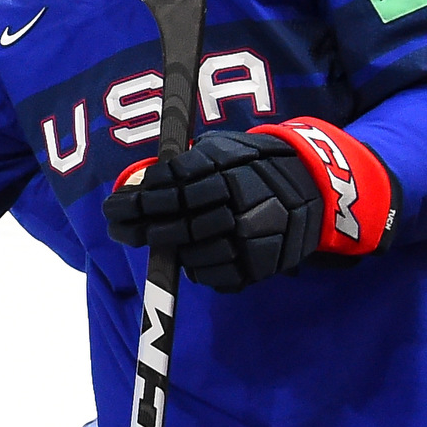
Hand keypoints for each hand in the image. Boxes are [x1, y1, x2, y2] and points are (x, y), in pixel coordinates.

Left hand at [101, 118, 396, 292]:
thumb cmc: (254, 166)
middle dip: (139, 229)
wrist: (313, 189)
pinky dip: (196, 268)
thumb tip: (135, 185)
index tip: (113, 207)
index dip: (134, 201)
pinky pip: (214, 276)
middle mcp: (238, 205)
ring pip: (191, 255)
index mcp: (226, 171)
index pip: (168, 189)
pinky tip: (191, 255)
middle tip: (118, 229)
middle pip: (175, 225)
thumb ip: (181, 166)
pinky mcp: (260, 265)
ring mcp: (251, 238)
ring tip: (157, 239)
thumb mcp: (220, 150)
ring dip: (168, 249)